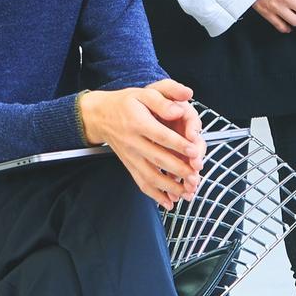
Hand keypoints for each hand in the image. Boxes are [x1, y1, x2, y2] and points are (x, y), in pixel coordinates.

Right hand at [78, 80, 205, 208]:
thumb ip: (163, 99)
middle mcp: (133, 142)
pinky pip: (141, 182)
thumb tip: (179, 108)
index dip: (178, 144)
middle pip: (157, 158)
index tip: (193, 150)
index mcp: (138, 122)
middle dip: (178, 170)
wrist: (100, 115)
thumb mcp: (143, 93)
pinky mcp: (129, 165)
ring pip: (150, 175)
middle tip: (195, 176)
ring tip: (187, 192)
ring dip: (169, 187)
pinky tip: (168, 202)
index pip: (160, 135)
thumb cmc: (125, 103)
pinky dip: (155, 195)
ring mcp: (130, 156)